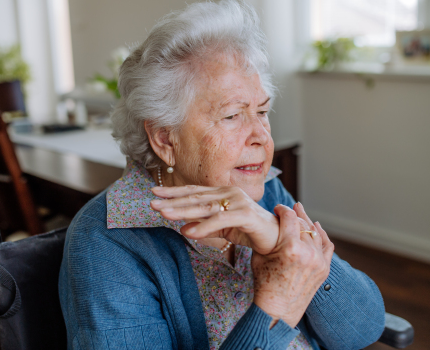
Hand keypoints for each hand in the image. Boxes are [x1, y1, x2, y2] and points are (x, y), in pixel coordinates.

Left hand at [150, 185, 279, 254]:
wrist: (278, 238)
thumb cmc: (251, 231)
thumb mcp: (224, 227)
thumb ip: (205, 226)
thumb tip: (183, 229)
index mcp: (223, 193)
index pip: (194, 191)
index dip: (174, 192)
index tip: (154, 192)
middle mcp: (229, 193)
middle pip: (195, 197)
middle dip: (172, 200)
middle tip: (151, 202)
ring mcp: (238, 202)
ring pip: (205, 207)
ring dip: (182, 211)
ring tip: (164, 214)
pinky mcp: (246, 214)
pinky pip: (221, 220)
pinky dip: (204, 226)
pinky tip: (188, 232)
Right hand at [252, 203, 333, 327]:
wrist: (277, 310)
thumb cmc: (263, 283)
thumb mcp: (259, 256)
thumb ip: (268, 237)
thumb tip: (270, 221)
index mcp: (290, 248)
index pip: (289, 218)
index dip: (283, 209)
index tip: (277, 208)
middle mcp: (307, 253)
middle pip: (303, 224)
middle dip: (295, 214)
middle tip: (289, 209)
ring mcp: (319, 261)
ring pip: (315, 233)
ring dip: (307, 223)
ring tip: (301, 215)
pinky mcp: (324, 269)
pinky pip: (327, 245)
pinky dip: (322, 235)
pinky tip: (316, 226)